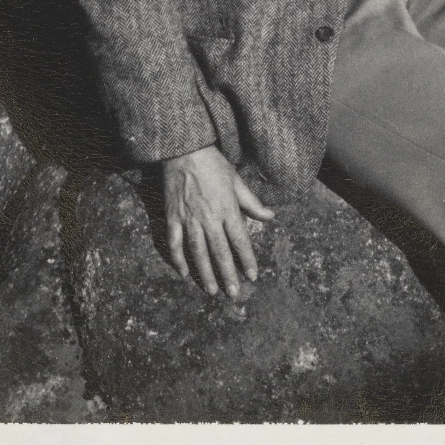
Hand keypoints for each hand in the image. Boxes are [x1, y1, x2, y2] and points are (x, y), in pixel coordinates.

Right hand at [162, 145, 274, 297]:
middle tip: (234, 294)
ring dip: (206, 273)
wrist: (184, 151)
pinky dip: (178, 259)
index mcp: (227, 208)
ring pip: (198, 252)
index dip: (247, 260)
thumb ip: (253, 202)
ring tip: (212, 290)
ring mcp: (189, 219)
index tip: (253, 276)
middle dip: (228, 274)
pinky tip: (184, 273)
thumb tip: (271, 217)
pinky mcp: (172, 217)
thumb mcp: (237, 180)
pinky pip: (174, 243)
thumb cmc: (213, 164)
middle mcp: (209, 218)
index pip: (240, 240)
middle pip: (220, 252)